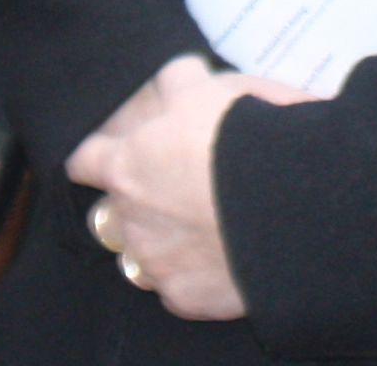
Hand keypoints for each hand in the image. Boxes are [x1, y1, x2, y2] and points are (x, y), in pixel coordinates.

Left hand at [68, 54, 313, 321]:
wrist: (292, 201)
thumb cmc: (247, 137)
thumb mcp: (211, 89)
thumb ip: (178, 83)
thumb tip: (172, 77)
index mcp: (127, 165)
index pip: (84, 161)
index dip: (97, 157)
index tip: (112, 156)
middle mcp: (129, 219)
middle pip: (110, 215)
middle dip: (133, 208)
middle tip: (175, 194)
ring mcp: (154, 264)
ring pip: (138, 258)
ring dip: (159, 245)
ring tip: (202, 230)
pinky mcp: (184, 299)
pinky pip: (176, 289)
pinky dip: (193, 277)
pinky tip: (223, 260)